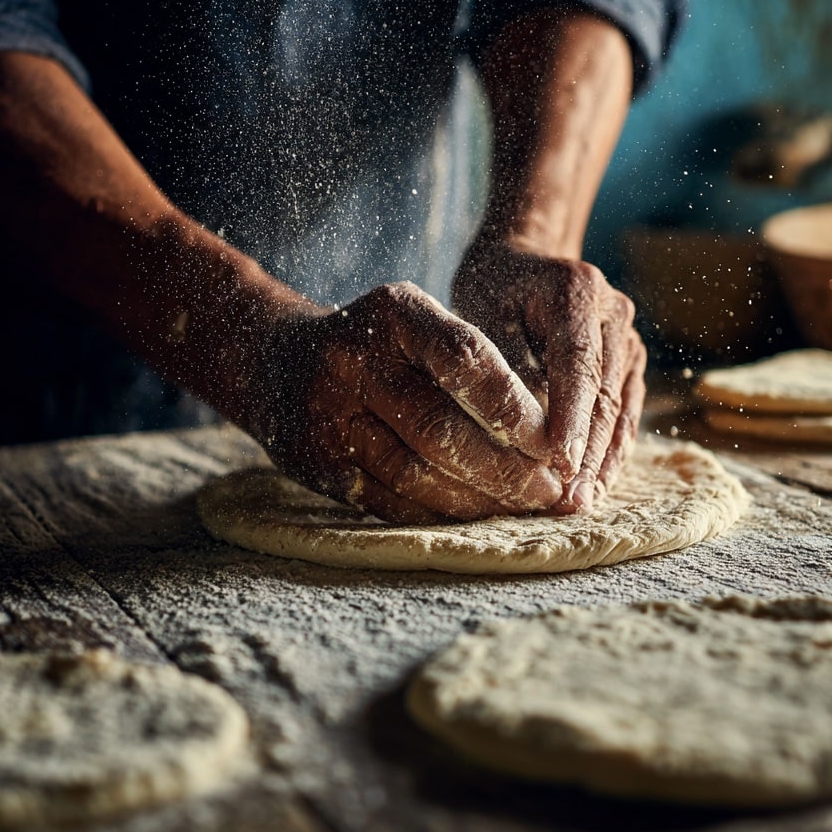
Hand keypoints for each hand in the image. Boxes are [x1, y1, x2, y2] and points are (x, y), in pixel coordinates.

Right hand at [251, 282, 562, 522]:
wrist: (275, 362)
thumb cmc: (378, 346)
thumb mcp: (417, 325)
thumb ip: (471, 364)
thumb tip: (550, 433)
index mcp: (393, 314)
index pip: (465, 358)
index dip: (514, 407)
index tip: (556, 444)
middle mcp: (353, 359)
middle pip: (440, 426)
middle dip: (505, 467)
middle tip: (551, 490)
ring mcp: (326, 415)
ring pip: (415, 472)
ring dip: (478, 499)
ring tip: (523, 507)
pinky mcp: (314, 464)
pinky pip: (388, 500)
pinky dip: (439, 513)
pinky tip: (476, 517)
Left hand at [453, 240, 645, 512]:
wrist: (525, 259)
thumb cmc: (495, 286)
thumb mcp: (485, 312)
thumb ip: (507, 365)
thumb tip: (527, 429)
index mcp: (579, 291)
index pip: (579, 364)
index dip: (572, 418)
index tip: (560, 464)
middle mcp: (615, 313)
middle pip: (606, 393)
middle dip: (588, 452)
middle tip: (570, 502)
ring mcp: (628, 338)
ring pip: (620, 408)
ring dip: (603, 459)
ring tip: (582, 504)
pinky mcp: (629, 362)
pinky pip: (625, 411)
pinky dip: (611, 448)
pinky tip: (597, 484)